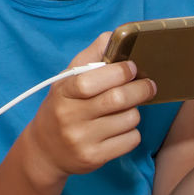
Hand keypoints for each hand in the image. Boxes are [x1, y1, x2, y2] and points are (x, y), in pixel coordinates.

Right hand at [25, 32, 157, 184]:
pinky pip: (130, 140)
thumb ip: (90, 57)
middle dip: (140, 89)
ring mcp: (82, 140)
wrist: (45, 150)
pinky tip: (120, 128)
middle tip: (148, 85)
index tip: (132, 67)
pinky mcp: (94, 158)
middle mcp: (70, 117)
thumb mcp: (66, 80)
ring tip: (126, 109)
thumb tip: (113, 36)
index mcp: (63, 92)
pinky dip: (132, 132)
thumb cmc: (62, 107)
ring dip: (134, 111)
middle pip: (117, 100)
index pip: (91, 79)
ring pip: (128, 119)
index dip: (118, 72)